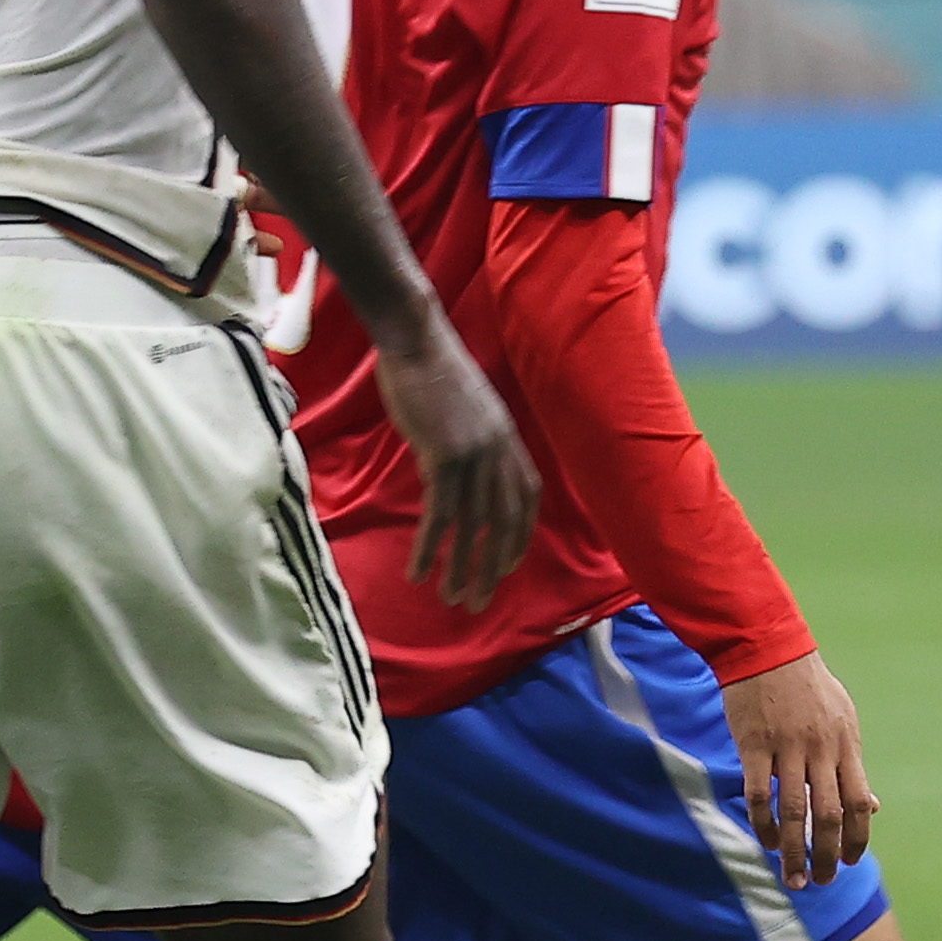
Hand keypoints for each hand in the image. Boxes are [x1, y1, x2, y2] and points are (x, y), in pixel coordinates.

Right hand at [374, 328, 538, 608]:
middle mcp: (499, 450)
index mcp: (508, 438)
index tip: (506, 566)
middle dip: (492, 568)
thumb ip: (469, 440)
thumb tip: (454, 471)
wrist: (415, 338)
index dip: (518, 536)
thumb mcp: (464, 408)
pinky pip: (441, 514)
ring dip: (462, 568)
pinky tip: (419, 571)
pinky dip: (431, 547)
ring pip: (473, 526)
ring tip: (452, 598)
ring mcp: (475, 454)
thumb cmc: (430, 368)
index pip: (526, 498)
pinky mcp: (445, 456)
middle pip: (504, 522)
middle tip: (478, 602)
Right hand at [721, 647, 875, 888]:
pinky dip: (764, 825)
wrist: (767, 649)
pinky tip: (766, 842)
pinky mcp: (754, 745)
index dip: (856, 838)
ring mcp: (788, 748)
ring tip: (793, 878)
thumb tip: (873, 807)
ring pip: (795, 812)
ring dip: (795, 851)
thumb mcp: (844, 720)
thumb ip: (853, 766)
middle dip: (826, 856)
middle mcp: (821, 750)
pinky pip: (760, 795)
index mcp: (846, 745)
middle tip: (820, 882)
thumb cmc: (807, 687)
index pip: (859, 803)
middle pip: (829, 815)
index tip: (848, 862)